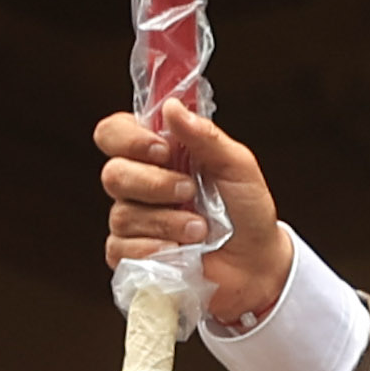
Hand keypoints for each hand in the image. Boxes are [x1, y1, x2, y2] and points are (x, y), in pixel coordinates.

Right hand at [99, 101, 293, 328]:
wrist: (256, 264)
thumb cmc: (246, 210)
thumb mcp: (237, 167)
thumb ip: (206, 137)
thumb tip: (171, 106)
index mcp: (159, 154)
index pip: (115, 132)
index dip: (128, 139)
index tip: (163, 151)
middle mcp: (140, 183)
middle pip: (113, 174)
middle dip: (155, 185)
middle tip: (189, 192)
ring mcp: (132, 221)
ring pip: (122, 215)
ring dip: (167, 222)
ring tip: (200, 230)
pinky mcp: (131, 256)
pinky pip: (122, 249)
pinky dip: (156, 250)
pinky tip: (181, 252)